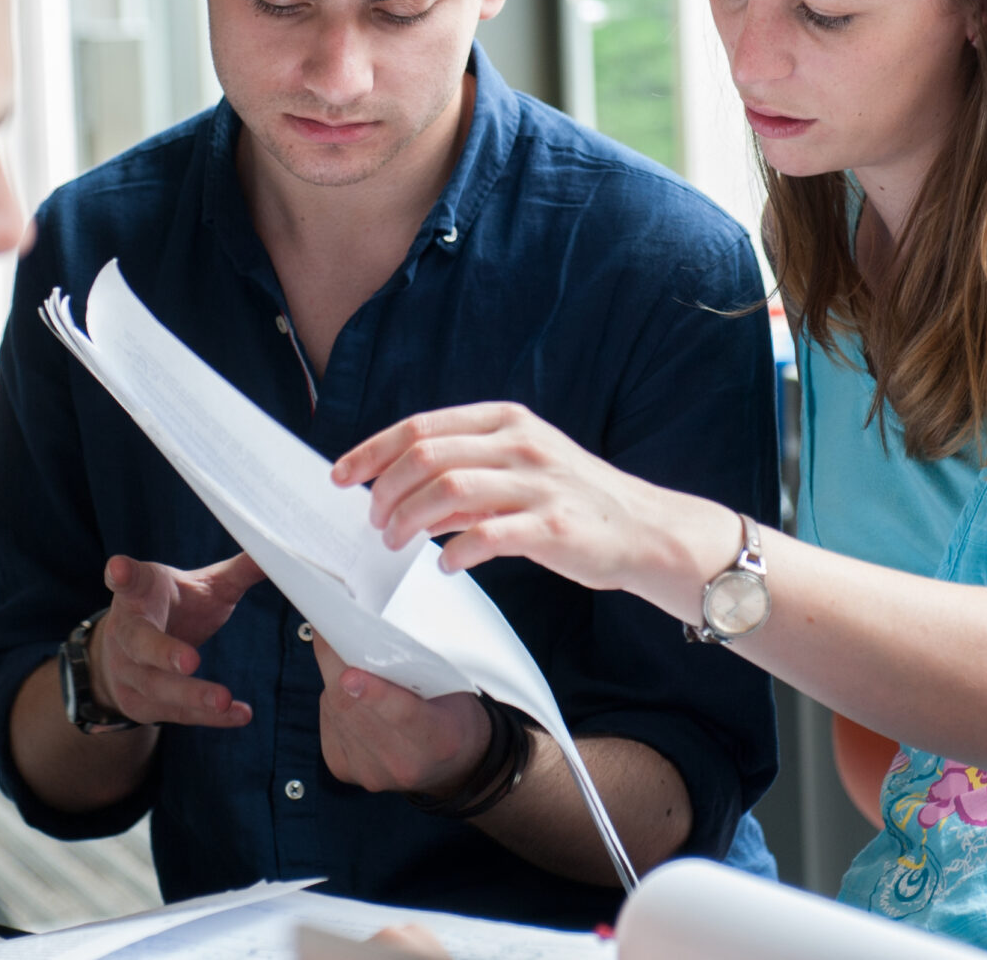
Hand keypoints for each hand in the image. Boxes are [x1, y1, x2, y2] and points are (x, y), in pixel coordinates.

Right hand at [87, 552, 264, 728]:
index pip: (127, 581)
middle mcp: (124, 632)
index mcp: (138, 594)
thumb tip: (276, 552)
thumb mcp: (200, 586)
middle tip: (191, 660)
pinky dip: (208, 717)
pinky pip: (175, 713)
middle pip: (139, 643)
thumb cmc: (174, 608)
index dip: (123, 574)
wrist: (129, 654)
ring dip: (191, 695)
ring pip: (157, 686)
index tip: (119, 568)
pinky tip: (238, 714)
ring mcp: (127, 672)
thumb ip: (235, 573)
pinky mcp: (139, 704)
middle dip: (164, 652)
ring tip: (223, 699)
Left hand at [309, 632, 493, 795]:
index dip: (375, 694)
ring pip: (334, 712)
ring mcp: (370, 773)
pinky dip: (332, 698)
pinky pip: (328, 722)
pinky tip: (347, 689)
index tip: (351, 674)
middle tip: (332, 625)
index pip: (404, 716)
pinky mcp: (345, 770)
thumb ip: (421, 666)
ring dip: (332, 677)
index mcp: (440, 740)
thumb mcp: (456, 687)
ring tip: (341, 649)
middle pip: (354, 709)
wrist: (453, 764)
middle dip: (338, 665)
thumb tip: (375, 627)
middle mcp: (402, 764)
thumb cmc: (453, 711)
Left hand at [331, 402, 707, 599]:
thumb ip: (464, 475)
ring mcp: (538, 483)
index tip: (341, 475)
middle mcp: (521, 443)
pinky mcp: (553, 526)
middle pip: (427, 456)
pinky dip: (454, 551)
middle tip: (373, 522)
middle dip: (385, 490)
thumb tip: (400, 491)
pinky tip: (444, 565)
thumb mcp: (519, 469)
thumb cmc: (573, 500)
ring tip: (395, 543)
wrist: (646, 529)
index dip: (373, 449)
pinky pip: (487, 536)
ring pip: (448, 490)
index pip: (422, 426)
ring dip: (409, 519)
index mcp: (506, 420)